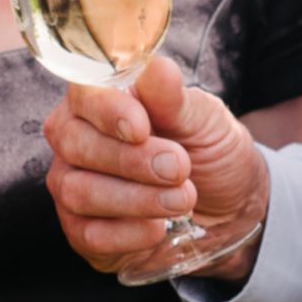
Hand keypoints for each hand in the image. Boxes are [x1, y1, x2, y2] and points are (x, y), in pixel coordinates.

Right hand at [41, 54, 267, 278]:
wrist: (229, 208)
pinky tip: (158, 228)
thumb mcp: (205, 121)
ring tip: (181, 200)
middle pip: (75, 144)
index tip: (142, 128)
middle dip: (130, 160)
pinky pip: (88, 234)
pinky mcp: (81, 231)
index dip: (108, 111)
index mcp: (100, 100)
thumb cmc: (209, 152)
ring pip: (78, 191)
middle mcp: (75, 139)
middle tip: (179, 168)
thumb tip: (158, 68)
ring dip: (135, 198)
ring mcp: (72, 185)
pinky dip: (128, 234)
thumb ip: (176, 99)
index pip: (83, 94)